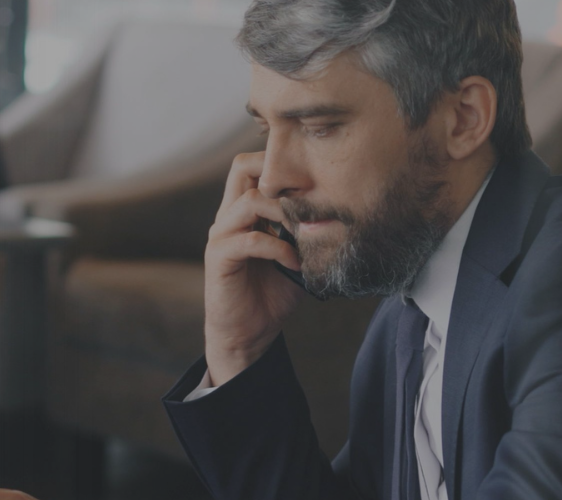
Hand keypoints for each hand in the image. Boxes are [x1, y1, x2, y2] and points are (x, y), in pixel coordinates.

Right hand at [202, 151, 303, 385]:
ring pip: (251, 200)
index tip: (314, 182)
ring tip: (305, 232)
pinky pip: (251, 239)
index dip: (281, 164)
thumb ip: (306, 231)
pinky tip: (295, 263)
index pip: (254, 165)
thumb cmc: (272, 293)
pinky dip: (279, 248)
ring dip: (285, 213)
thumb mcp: (296, 254)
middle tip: (307, 197)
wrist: (248, 333)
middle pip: (242, 166)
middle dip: (278, 174)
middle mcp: (229, 216)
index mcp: (244, 210)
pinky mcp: (220, 257)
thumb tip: (341, 210)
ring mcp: (222, 234)